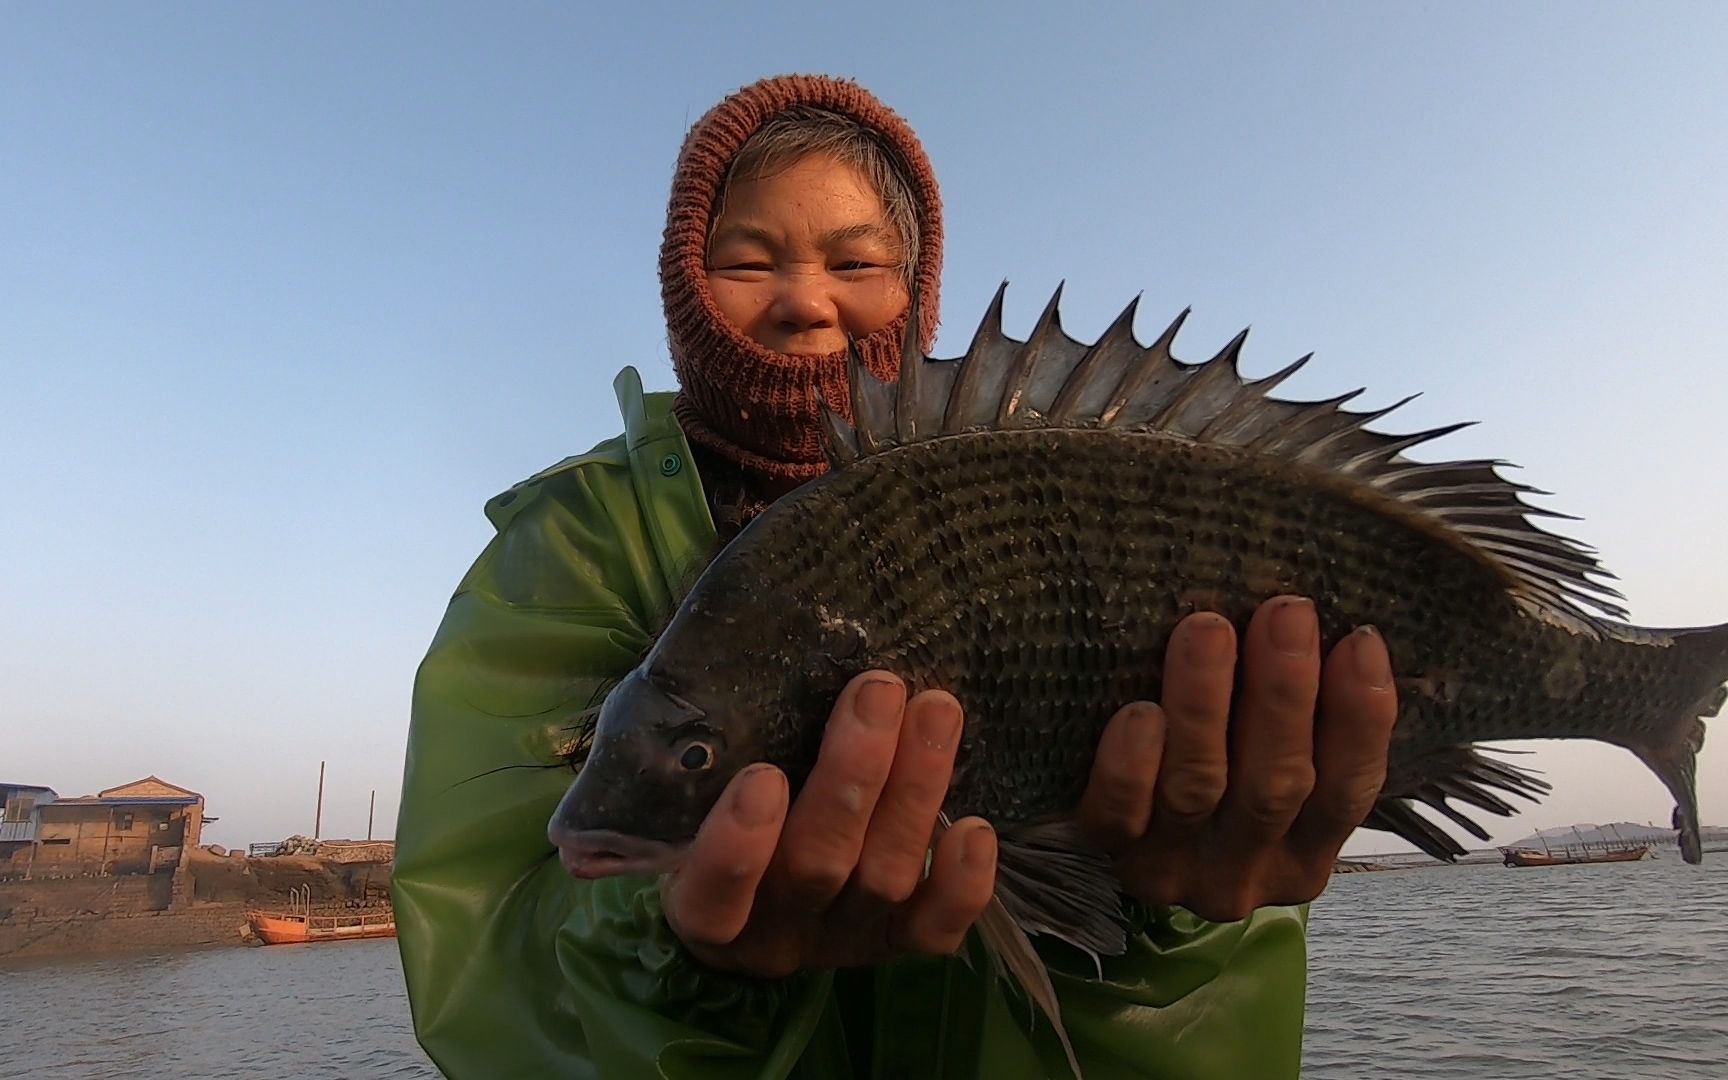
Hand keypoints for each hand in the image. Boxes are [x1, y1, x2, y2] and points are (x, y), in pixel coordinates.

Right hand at [661, 671, 997, 976]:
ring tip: (936, 710)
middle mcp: (775, 930)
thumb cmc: (713, 812)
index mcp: (705, 908)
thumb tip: (757, 653)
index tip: (762, 778)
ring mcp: (842, 939)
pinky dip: (960, 883)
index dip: (737, 847)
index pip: (711, 897)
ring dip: (914, 793)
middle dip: (853, 777)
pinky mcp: (897, 942)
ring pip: (883, 879)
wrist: (750, 896)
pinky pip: (934, 929)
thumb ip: (714, 754)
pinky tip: (975, 828)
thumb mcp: (696, 793)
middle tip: (878, 691)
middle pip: (816, 866)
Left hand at [1077, 596, 1396, 921]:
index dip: (1360, 717)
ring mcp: (1176, 869)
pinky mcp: (1106, 856)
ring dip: (1205, 704)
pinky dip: (1132, 766)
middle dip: (1283, 693)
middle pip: (1277, 784)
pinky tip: (1139, 713)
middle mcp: (1247, 871)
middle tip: (1285, 613)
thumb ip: (1299, 719)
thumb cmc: (1209, 772)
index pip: (1348, 788)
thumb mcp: (1265, 763)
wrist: (1100, 861)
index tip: (1360, 641)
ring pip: (1198, 786)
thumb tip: (1313, 624)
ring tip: (1207, 630)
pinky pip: (1120, 815)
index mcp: (1305, 851)